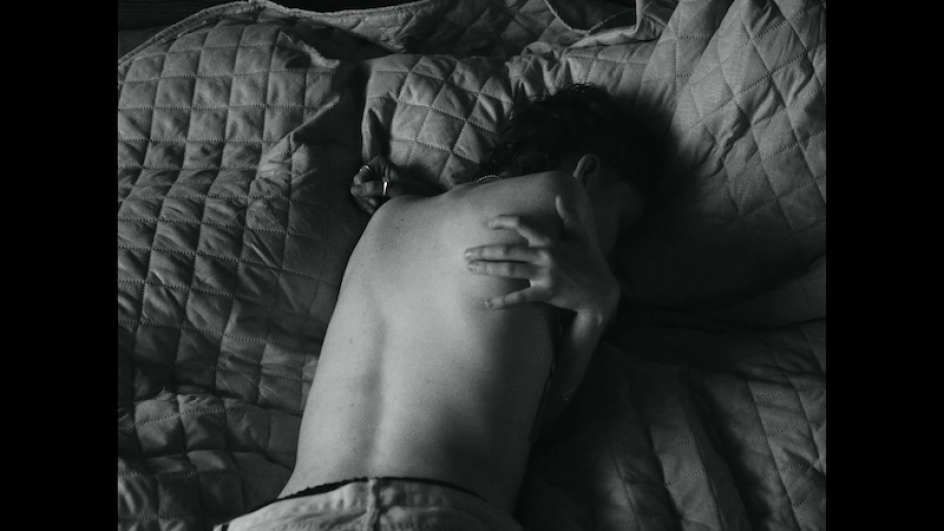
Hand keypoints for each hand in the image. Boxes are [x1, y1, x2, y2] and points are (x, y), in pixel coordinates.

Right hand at [350, 155, 440, 214]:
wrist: (420, 203)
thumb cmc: (412, 193)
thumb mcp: (394, 190)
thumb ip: (374, 188)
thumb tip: (353, 190)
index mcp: (379, 163)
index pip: (360, 175)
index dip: (363, 189)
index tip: (374, 201)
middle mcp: (373, 170)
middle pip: (356, 184)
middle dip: (364, 197)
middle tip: (376, 206)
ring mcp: (371, 181)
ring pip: (357, 193)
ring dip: (365, 203)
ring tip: (378, 209)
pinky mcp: (371, 192)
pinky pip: (361, 199)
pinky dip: (367, 206)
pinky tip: (376, 210)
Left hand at [464, 194, 618, 318]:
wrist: (601, 292)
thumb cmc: (591, 263)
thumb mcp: (582, 237)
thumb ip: (569, 217)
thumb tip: (560, 197)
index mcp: (552, 240)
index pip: (524, 225)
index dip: (505, 221)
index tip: (488, 222)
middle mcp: (546, 255)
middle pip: (508, 250)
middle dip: (485, 250)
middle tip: (466, 252)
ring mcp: (545, 274)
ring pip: (510, 269)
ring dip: (487, 268)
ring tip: (470, 267)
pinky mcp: (546, 292)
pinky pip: (520, 297)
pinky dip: (502, 301)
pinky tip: (486, 303)